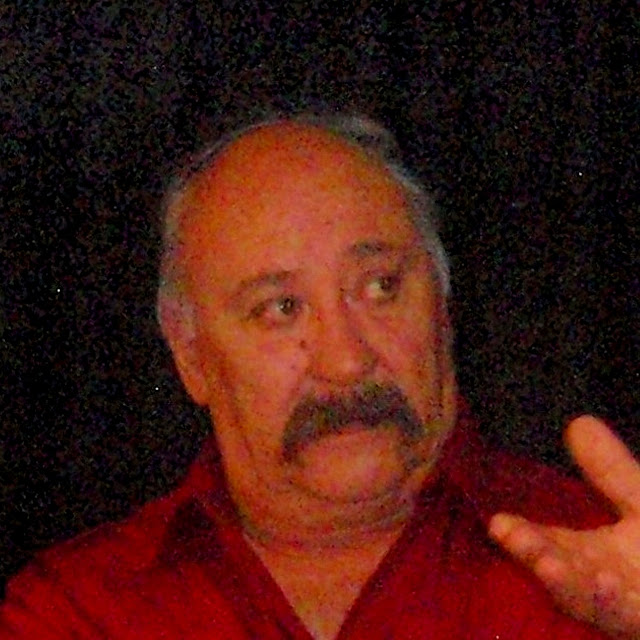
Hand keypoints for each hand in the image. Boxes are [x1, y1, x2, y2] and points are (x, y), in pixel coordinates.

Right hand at [489, 415, 639, 638]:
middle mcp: (598, 582)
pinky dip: (609, 602)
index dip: (520, 533)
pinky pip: (624, 614)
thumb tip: (580, 421)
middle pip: (557, 570)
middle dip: (533, 553)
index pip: (547, 543)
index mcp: (591, 555)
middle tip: (509, 535)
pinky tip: (604, 581)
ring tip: (548, 564)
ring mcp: (619, 606)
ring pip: (584, 600)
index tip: (496, 522)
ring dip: (564, 584)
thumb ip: (612, 472)